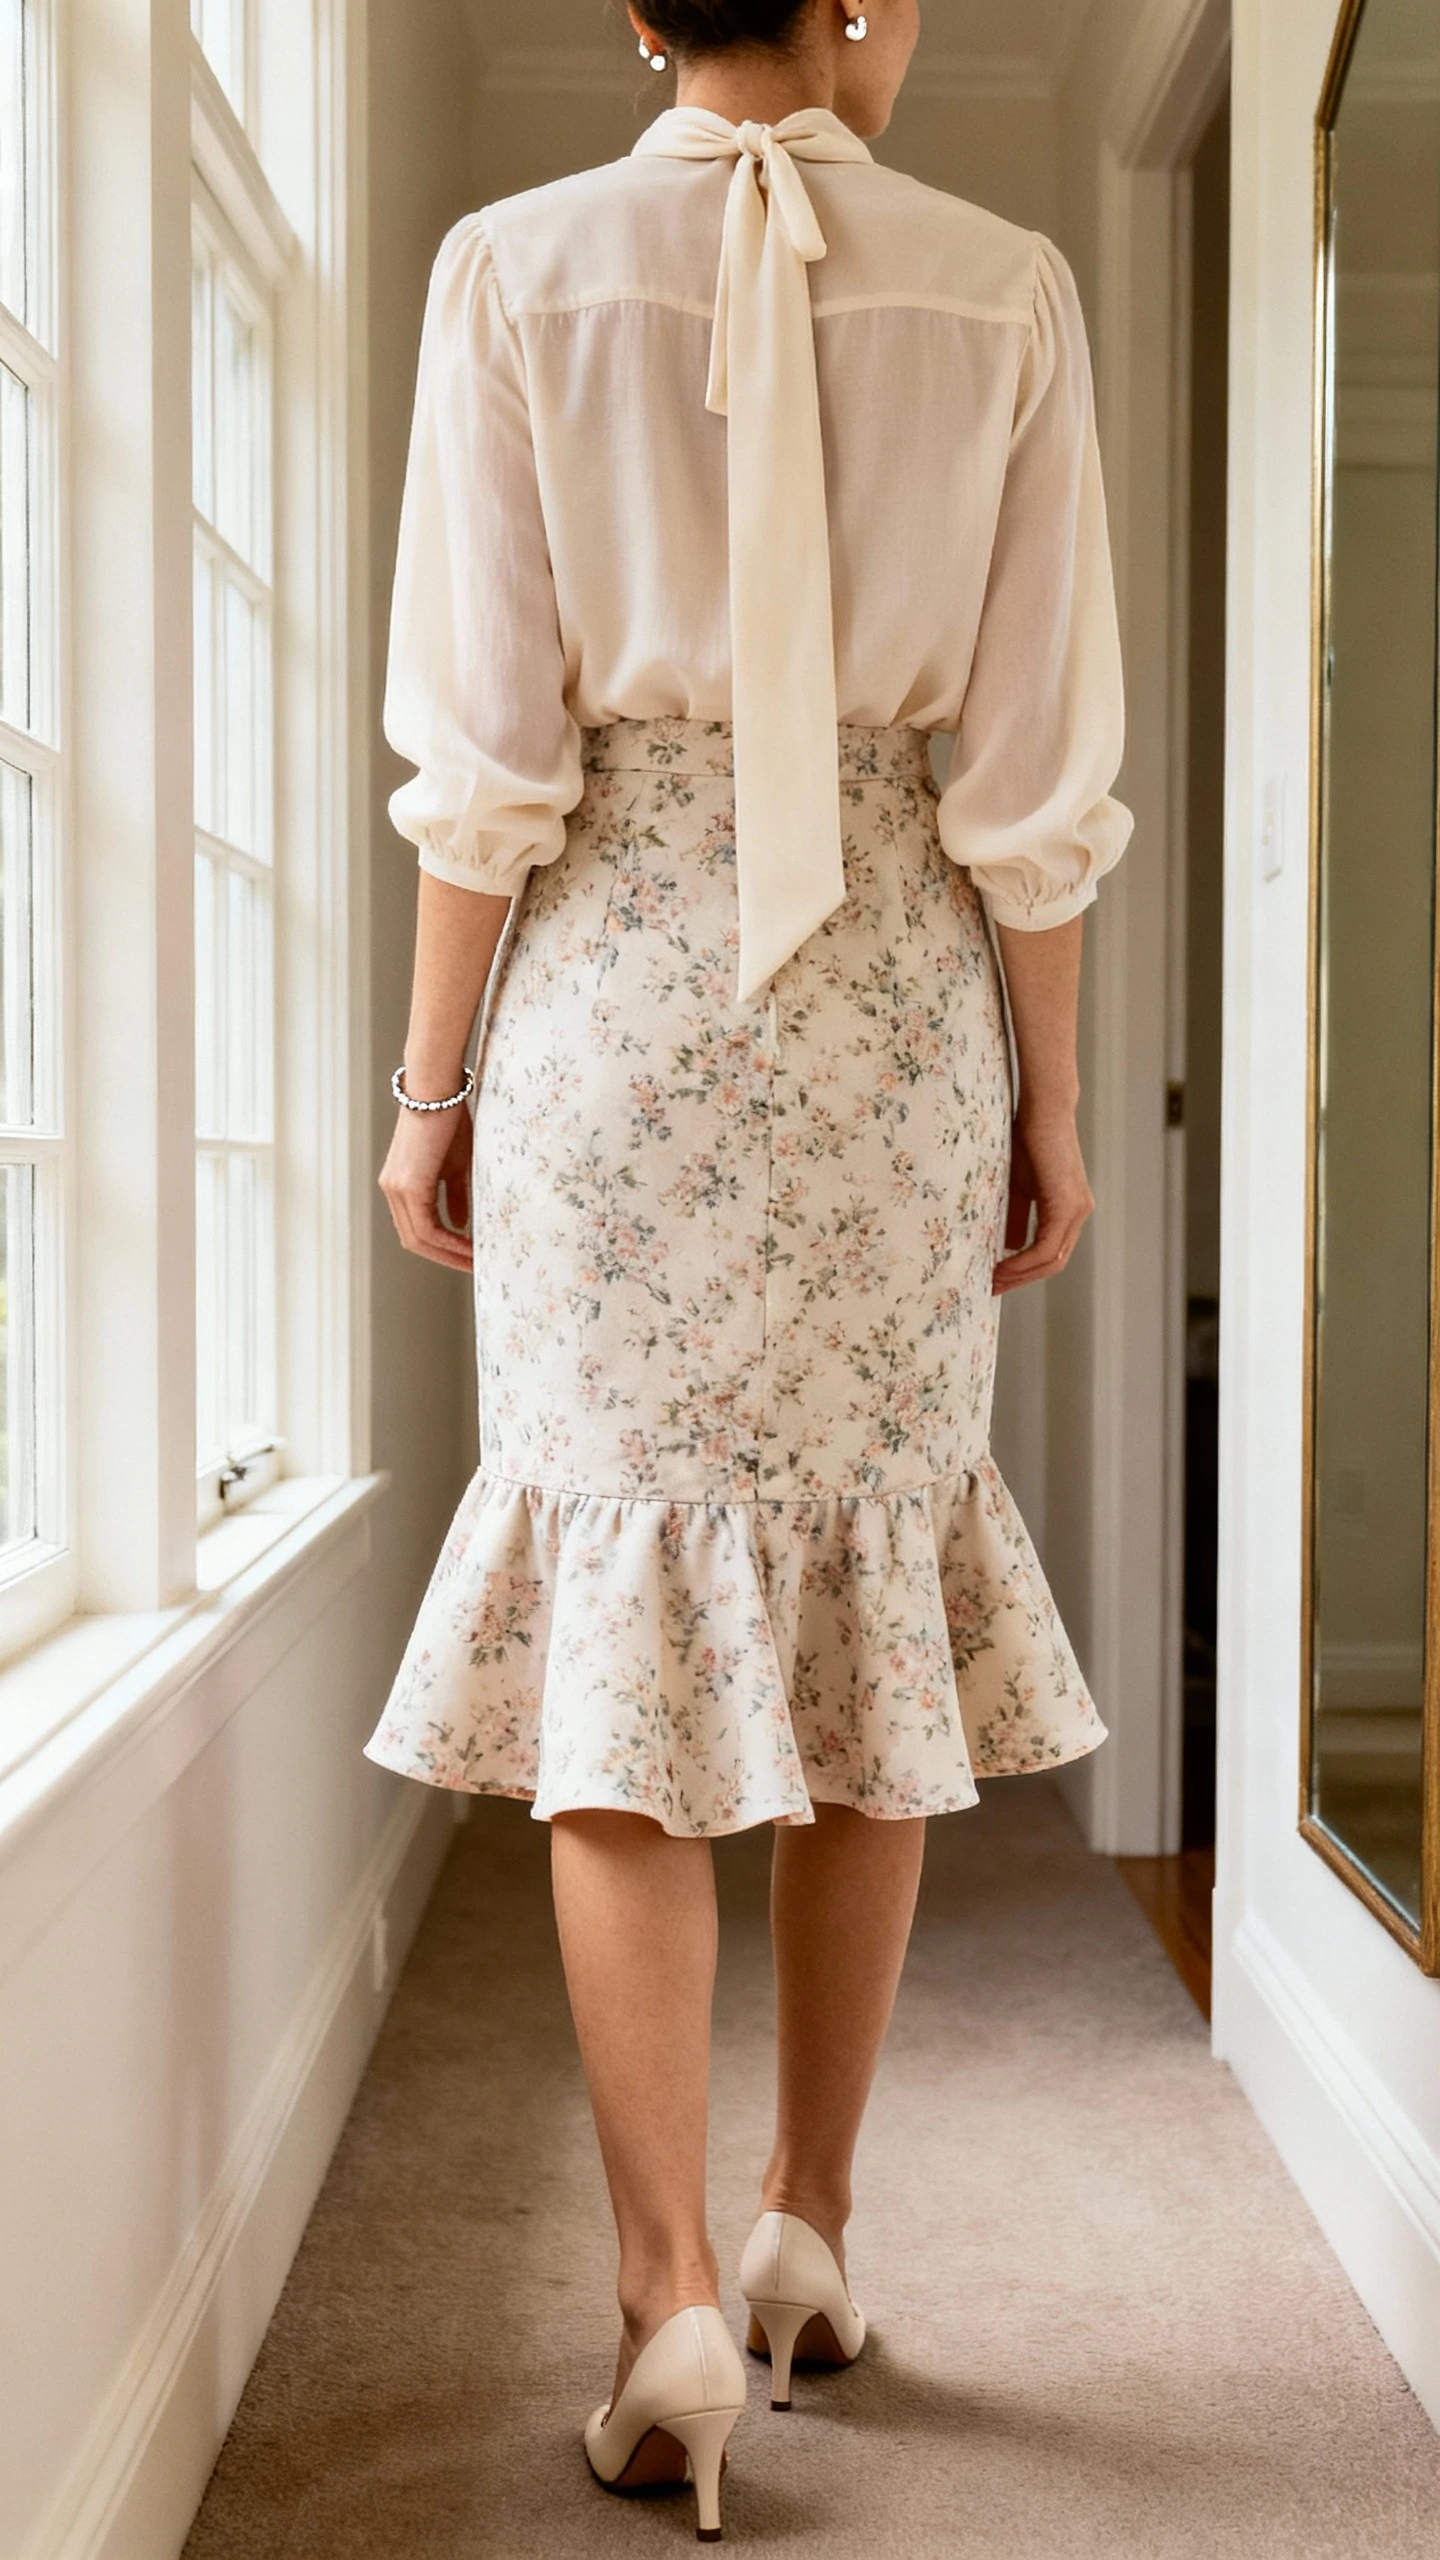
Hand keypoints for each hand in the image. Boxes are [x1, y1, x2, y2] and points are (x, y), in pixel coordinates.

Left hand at [379, 1099, 473, 1270]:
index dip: (441, 1247)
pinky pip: (427, 1227)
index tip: (468, 1255)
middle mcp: (391, 1189)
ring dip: (449, 1254)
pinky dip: (449, 1242)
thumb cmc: (450, 1118)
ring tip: (476, 1262)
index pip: (416, 1228)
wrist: (439, 1089)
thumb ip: (455, 1196)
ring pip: (418, 1239)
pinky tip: (470, 1247)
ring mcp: (396, 1189)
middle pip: (414, 1240)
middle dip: (445, 1258)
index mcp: (399, 1184)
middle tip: (474, 1268)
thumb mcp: (455, 1164)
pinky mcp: (408, 1186)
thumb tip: (459, 1225)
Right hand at [992, 1104, 1092, 1293]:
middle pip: (1053, 1263)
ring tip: (993, 1281)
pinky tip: (1002, 1266)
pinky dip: (1023, 1261)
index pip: (1051, 1252)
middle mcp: (1079, 1213)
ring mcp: (1077, 1210)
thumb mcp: (1018, 1186)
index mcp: (1070, 1209)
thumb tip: (1008, 1247)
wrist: (1043, 1110)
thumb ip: (1015, 1216)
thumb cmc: (1029, 1140)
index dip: (1025, 1271)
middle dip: (1022, 1279)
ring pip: (1051, 1259)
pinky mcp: (1067, 1205)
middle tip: (992, 1288)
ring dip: (1021, 1274)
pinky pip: (1046, 1247)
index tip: (998, 1279)